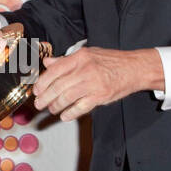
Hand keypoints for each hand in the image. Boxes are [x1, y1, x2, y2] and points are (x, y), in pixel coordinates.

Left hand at [32, 47, 162, 120]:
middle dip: (45, 97)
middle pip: (58, 86)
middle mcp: (86, 69)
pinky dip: (71, 113)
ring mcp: (93, 83)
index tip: (36, 89)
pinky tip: (65, 116)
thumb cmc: (111, 61)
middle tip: (39, 103)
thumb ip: (66, 60)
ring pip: (67, 97)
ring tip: (52, 109)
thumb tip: (48, 62)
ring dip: (56, 106)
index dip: (43, 81)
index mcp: (80, 57)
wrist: (134, 68)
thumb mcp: (88, 54)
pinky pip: (81, 107)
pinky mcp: (101, 96)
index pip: (55, 70)